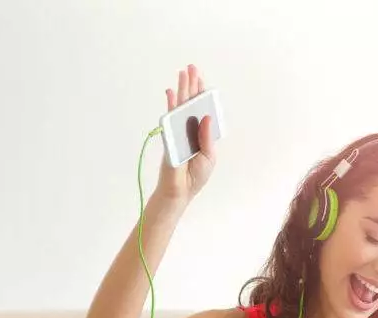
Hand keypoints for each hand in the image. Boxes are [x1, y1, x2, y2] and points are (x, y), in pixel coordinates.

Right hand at [155, 64, 216, 205]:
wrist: (180, 191)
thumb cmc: (196, 177)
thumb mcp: (209, 157)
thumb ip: (207, 137)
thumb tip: (206, 116)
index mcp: (201, 134)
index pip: (202, 110)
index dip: (202, 95)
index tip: (202, 80)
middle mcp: (189, 129)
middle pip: (191, 104)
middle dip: (192, 85)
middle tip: (191, 67)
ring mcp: (178, 131)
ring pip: (180, 107)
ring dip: (182, 89)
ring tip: (183, 73)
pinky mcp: (169, 137)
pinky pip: (170, 118)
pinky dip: (171, 106)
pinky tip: (171, 92)